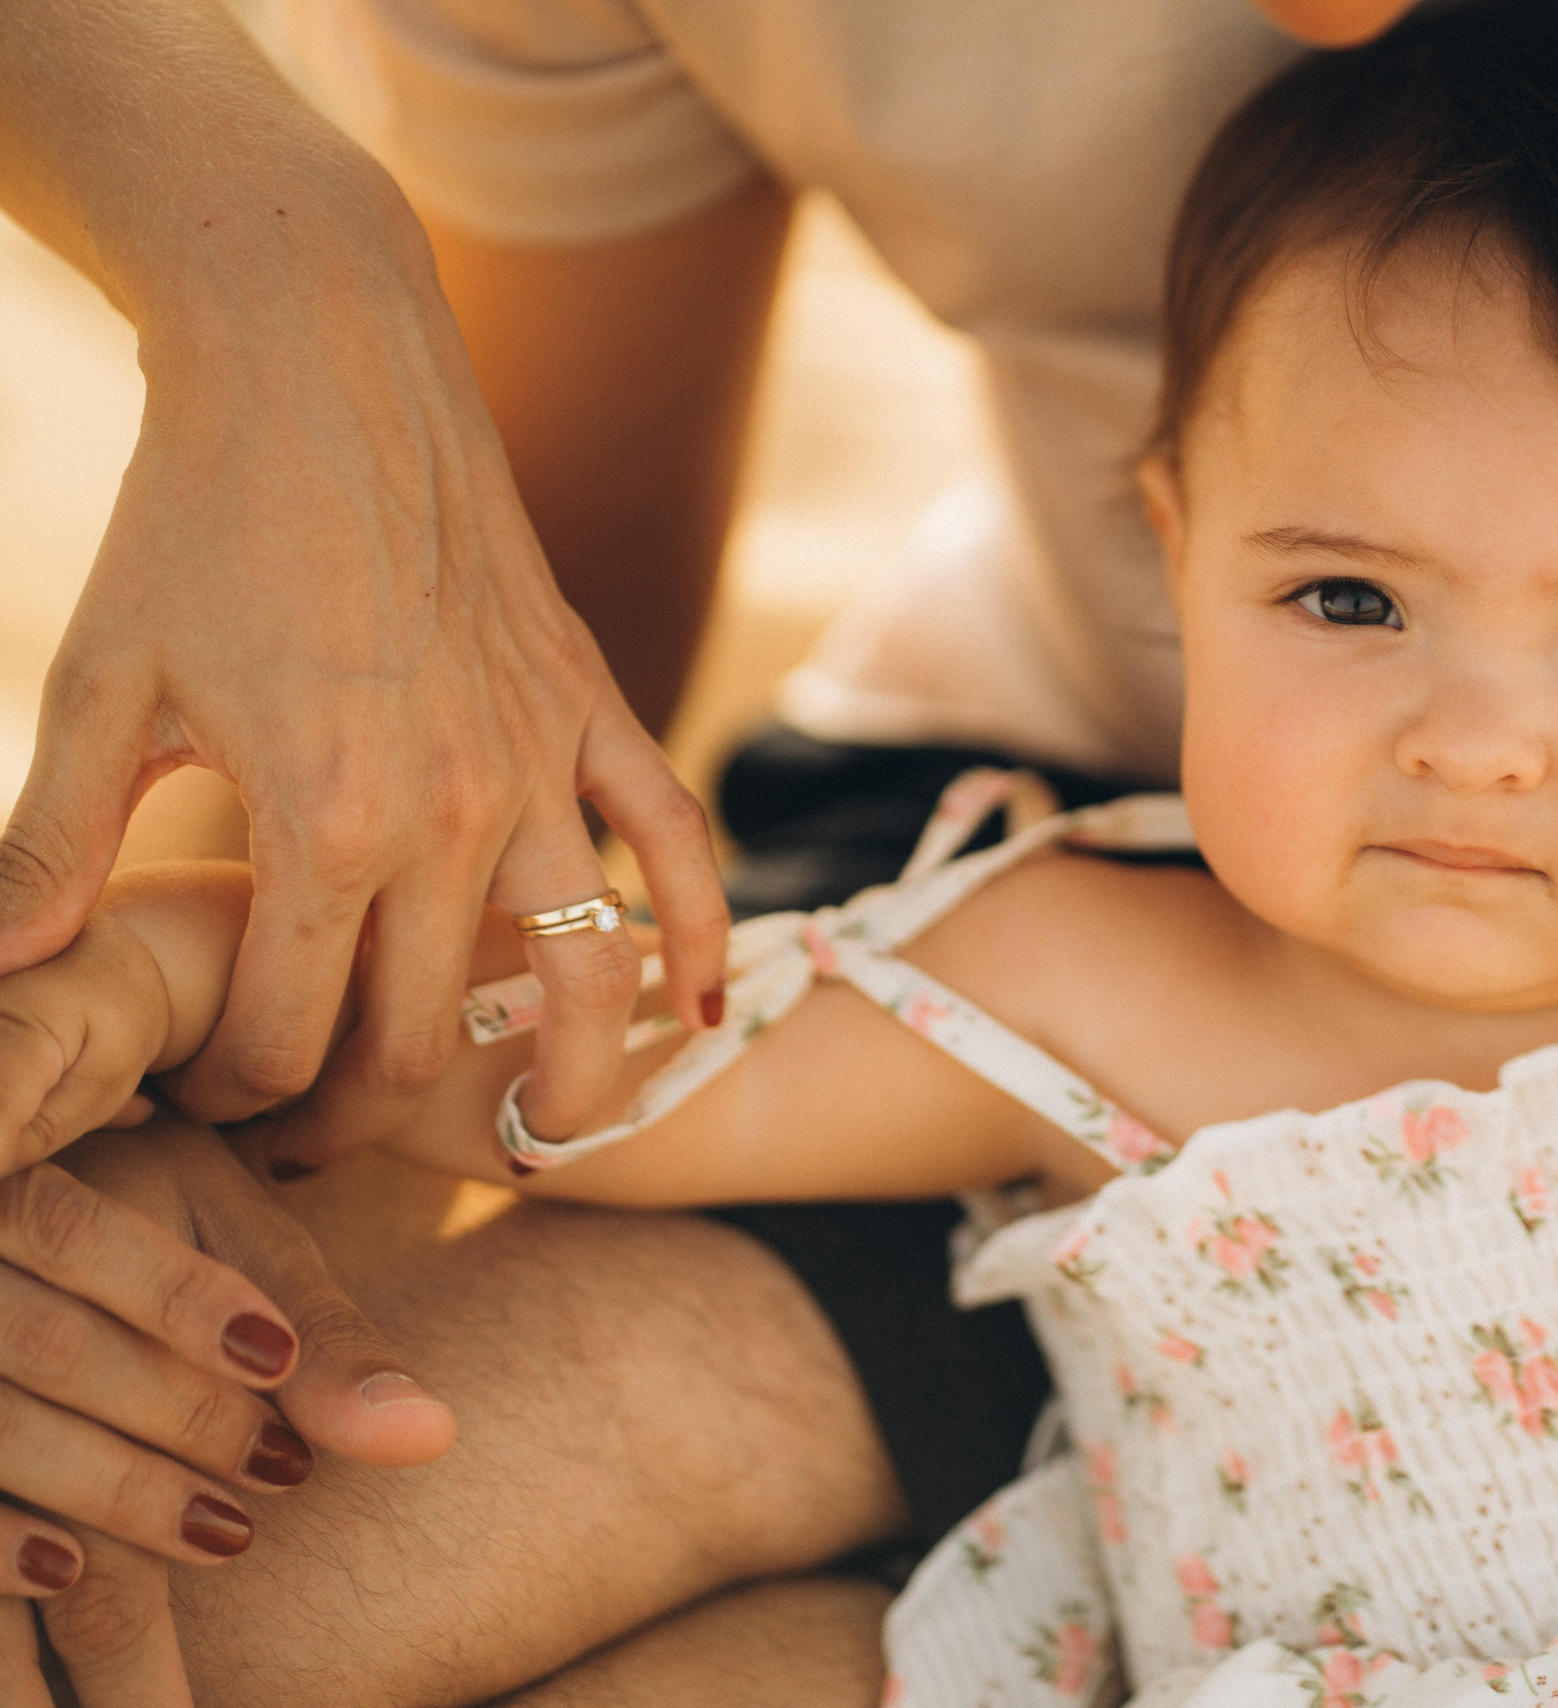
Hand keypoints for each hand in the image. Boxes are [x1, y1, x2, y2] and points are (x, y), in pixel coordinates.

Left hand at [0, 213, 729, 1169]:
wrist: (323, 364)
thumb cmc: (196, 518)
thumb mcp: (101, 682)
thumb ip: (53, 842)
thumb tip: (0, 974)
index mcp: (322, 821)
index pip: (289, 1032)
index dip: (237, 1094)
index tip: (205, 1097)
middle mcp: (453, 813)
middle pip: (429, 1036)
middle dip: (363, 1115)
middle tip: (313, 1135)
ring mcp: (539, 762)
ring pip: (582, 976)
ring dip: (567, 1084)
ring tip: (544, 1141)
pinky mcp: (589, 706)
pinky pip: (673, 843)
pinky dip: (695, 936)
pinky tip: (696, 1012)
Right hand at [1, 1121, 455, 1704]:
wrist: (56, 1221)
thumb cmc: (168, 1237)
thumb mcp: (246, 1247)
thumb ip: (324, 1331)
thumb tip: (429, 1437)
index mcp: (38, 1182)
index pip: (78, 1231)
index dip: (175, 1296)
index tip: (277, 1359)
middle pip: (46, 1342)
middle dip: (176, 1414)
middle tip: (284, 1468)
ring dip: (112, 1490)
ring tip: (227, 1532)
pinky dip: (2, 1540)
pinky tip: (74, 1572)